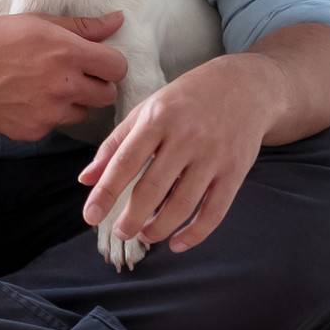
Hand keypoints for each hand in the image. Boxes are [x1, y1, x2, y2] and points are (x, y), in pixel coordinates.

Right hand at [0, 12, 127, 141]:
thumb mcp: (36, 22)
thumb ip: (81, 26)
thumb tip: (117, 21)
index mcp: (68, 53)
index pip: (118, 67)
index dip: (108, 64)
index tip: (95, 61)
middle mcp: (64, 86)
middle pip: (106, 95)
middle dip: (95, 85)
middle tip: (72, 75)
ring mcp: (49, 113)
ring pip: (81, 113)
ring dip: (71, 102)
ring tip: (42, 87)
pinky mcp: (34, 132)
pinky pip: (53, 126)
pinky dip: (44, 116)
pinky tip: (23, 100)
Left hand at [77, 54, 280, 251]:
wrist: (244, 87)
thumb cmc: (185, 99)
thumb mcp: (146, 110)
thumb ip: (115, 144)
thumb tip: (86, 180)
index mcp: (157, 119)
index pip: (125, 162)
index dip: (106, 192)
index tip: (90, 216)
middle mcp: (185, 137)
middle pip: (153, 188)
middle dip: (132, 218)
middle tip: (120, 233)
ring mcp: (213, 156)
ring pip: (183, 204)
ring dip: (160, 228)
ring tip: (144, 235)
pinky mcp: (235, 171)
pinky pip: (215, 211)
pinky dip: (196, 233)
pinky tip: (177, 243)